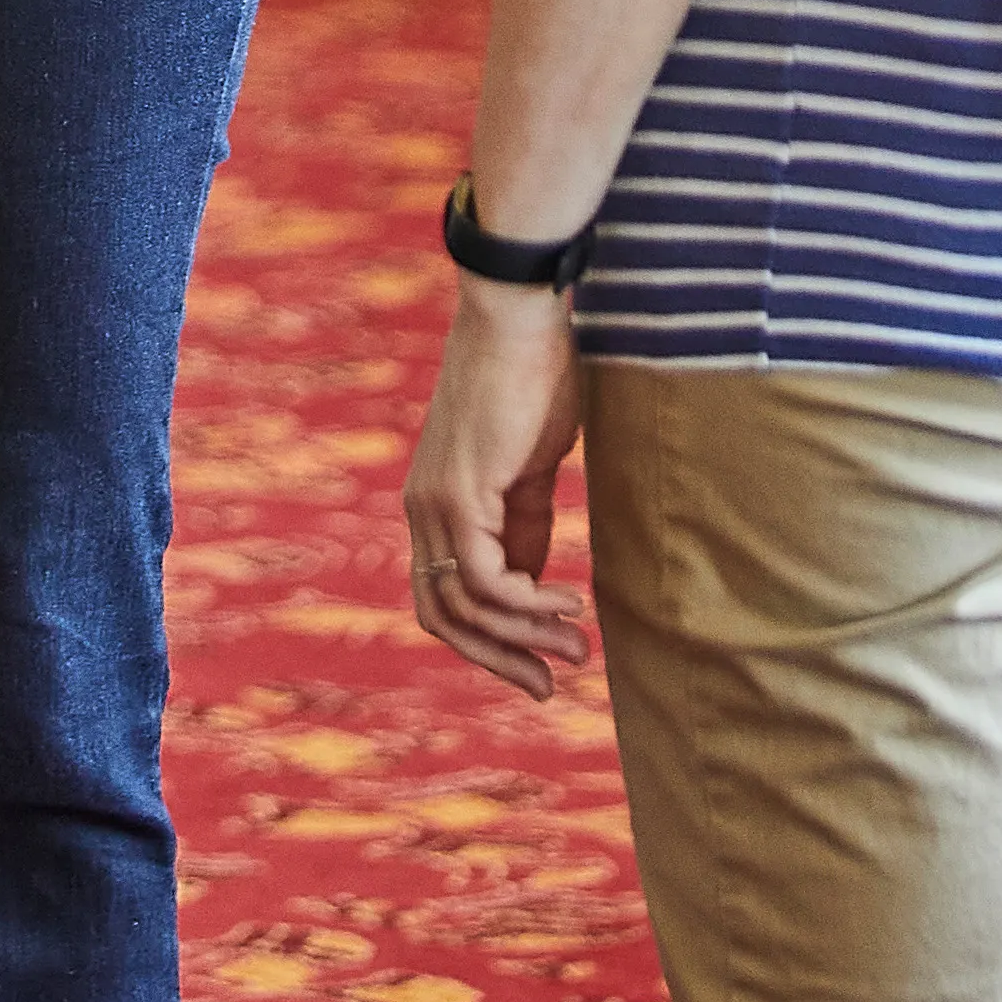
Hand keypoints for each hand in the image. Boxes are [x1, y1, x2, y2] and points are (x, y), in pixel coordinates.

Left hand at [401, 273, 594, 697]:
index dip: (489, 643)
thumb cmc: (534, 377)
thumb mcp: (532, 467)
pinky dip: (527, 603)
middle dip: (500, 660)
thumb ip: (526, 523)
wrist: (522, 316)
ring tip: (578, 644)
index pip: (444, 598)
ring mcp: (435, 503)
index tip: (542, 667)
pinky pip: (486, 579)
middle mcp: (422, 510)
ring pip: (467, 607)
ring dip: (526, 636)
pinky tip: (569, 600)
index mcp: (435, 503)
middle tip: (552, 685)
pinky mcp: (460, 493)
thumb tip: (532, 583)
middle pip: (442, 618)